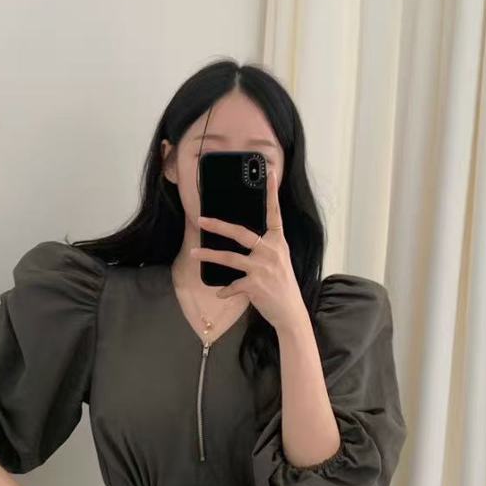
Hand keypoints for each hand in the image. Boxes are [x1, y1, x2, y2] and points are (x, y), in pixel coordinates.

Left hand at [190, 167, 307, 331]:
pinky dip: (225, 290)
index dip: (272, 193)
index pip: (274, 213)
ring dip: (209, 255)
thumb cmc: (281, 285)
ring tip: (194, 252)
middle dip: (218, 225)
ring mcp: (263, 268)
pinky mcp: (255, 285)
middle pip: (241, 233)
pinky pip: (232, 285)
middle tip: (201, 219)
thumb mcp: (278, 261)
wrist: (290, 312)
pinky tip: (219, 293)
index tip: (270, 173)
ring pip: (230, 258)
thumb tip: (240, 239)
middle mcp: (271, 251)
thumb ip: (263, 248)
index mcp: (278, 242)